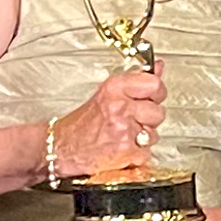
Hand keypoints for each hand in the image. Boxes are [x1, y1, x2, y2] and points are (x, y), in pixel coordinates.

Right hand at [51, 63, 166, 180]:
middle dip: (148, 118)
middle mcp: (120, 107)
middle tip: (131, 119)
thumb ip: (136, 79)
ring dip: (143, 137)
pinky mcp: (126, 151)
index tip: (150, 96)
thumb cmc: (82, 123)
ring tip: (124, 134)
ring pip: (154, 134)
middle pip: (158, 112)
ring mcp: (124, 130)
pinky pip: (147, 152)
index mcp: (115, 88)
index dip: (156, 92)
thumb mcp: (107, 93)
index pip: (154, 84)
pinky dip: (137, 153)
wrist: (62, 148)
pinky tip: (122, 148)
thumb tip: (158, 67)